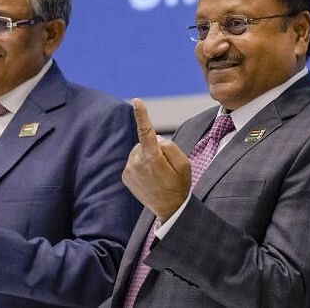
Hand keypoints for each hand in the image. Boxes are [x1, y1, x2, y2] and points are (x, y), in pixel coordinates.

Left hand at [122, 98, 191, 221]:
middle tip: (166, 167)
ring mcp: (129, 170)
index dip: (142, 114)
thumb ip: (170, 146)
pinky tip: (150, 179)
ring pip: (139, 151)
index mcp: (152, 158)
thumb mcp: (184, 164)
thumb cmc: (179, 185)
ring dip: (148, 157)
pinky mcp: (125, 177)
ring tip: (158, 175)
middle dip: (155, 148)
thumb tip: (155, 139)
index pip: (146, 131)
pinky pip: (134, 161)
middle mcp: (137, 162)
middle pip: (146, 142)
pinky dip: (142, 165)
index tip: (136, 101)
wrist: (169, 209)